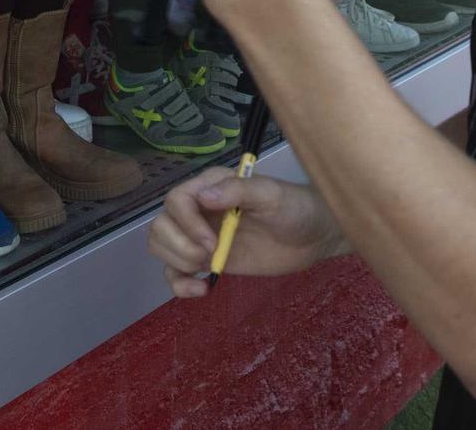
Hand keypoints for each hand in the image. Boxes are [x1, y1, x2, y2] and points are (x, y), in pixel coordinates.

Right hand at [147, 166, 345, 297]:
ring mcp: (201, 237)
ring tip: (207, 271)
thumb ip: (239, 191)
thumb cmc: (295, 208)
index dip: (186, 224)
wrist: (313, 236)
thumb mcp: (271, 195)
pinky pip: (176, 272)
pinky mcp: (208, 261)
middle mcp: (200, 209)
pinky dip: (179, 284)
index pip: (176, 200)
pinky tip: (201, 290)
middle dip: (179, 245)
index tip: (212, 242)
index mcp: (211, 186)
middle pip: (161, 225)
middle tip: (210, 256)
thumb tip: (203, 197)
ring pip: (161, 247)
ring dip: (176, 262)